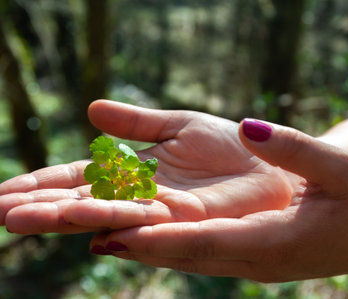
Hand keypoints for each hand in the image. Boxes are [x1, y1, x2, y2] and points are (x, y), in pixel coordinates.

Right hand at [1, 100, 292, 233]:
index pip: (79, 179)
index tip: (4, 190)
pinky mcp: (189, 221)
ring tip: (29, 220)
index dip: (43, 185)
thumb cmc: (229, 146)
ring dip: (71, 219)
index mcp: (134, 172)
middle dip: (43, 208)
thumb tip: (90, 108)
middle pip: (84, 203)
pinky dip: (121, 226)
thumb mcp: (177, 125)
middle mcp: (142, 196)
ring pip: (110, 217)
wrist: (269, 162)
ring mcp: (163, 212)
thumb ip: (136, 124)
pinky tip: (93, 230)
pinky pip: (150, 224)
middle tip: (1, 213)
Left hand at [89, 120, 347, 281]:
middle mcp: (257, 260)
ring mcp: (252, 264)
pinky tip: (144, 236)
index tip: (122, 230)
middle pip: (189, 256)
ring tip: (102, 236)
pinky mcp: (250, 258)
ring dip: (147, 249)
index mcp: (277, 240)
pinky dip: (169, 246)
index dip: (165, 237)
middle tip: (92, 235)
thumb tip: (249, 128)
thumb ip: (295, 149)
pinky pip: (202, 254)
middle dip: (140, 247)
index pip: (211, 240)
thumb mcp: (338, 167)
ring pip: (190, 259)